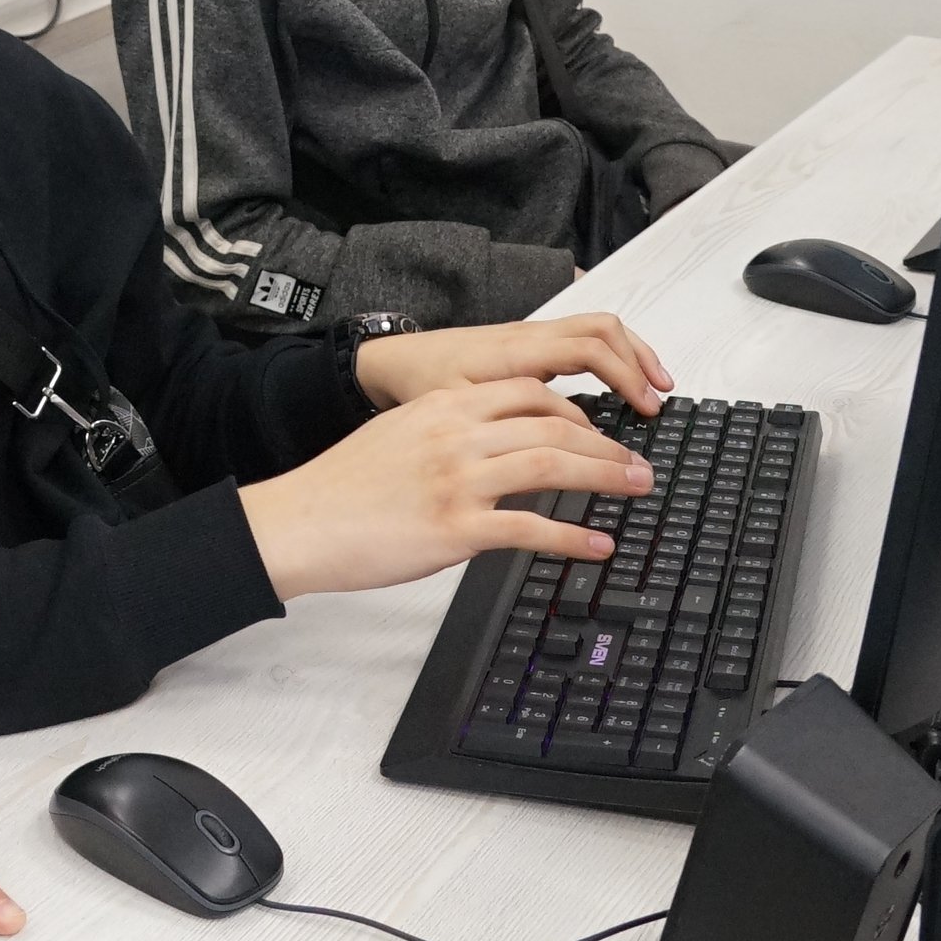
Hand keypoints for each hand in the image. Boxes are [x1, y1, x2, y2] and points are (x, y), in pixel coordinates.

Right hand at [238, 377, 647, 599]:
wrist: (301, 521)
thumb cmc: (343, 486)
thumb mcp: (398, 435)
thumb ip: (446, 431)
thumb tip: (488, 444)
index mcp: (445, 408)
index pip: (530, 394)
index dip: (577, 413)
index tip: (600, 433)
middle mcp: (457, 435)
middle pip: (555, 425)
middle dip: (607, 446)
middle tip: (639, 465)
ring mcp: (459, 480)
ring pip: (553, 464)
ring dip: (606, 477)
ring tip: (636, 489)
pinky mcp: (456, 528)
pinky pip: (531, 527)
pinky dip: (574, 537)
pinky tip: (597, 546)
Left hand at [353, 309, 671, 414]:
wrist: (388, 362)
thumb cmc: (418, 384)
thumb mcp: (460, 408)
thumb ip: (510, 424)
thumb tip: (565, 443)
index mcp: (516, 351)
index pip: (589, 349)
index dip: (625, 375)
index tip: (648, 407)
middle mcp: (528, 336)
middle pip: (602, 329)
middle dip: (639, 359)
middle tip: (662, 397)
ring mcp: (528, 337)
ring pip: (594, 328)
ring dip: (629, 354)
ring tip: (653, 388)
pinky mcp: (525, 345)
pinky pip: (578, 338)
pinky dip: (607, 356)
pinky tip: (616, 385)